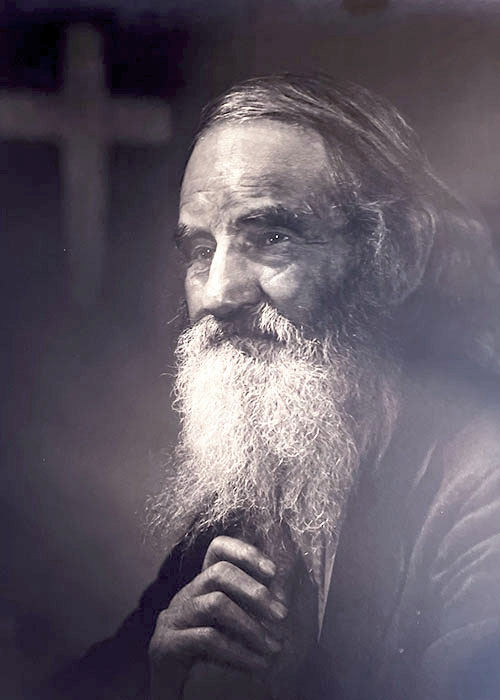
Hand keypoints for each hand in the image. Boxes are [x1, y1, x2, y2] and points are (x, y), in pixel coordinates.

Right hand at [148, 536, 287, 697]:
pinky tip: (257, 665)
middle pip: (220, 572)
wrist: (172, 688)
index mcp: (203, 584)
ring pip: (216, 603)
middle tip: (282, 615)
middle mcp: (187, 594)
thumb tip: (284, 594)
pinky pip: (207, 639)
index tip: (273, 571)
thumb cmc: (208, 654)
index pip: (218, 548)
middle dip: (255, 591)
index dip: (245, 552)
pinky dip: (238, 651)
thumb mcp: (232, 624)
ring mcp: (174, 617)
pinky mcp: (166, 644)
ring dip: (251, 625)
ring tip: (273, 646)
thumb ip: (252, 606)